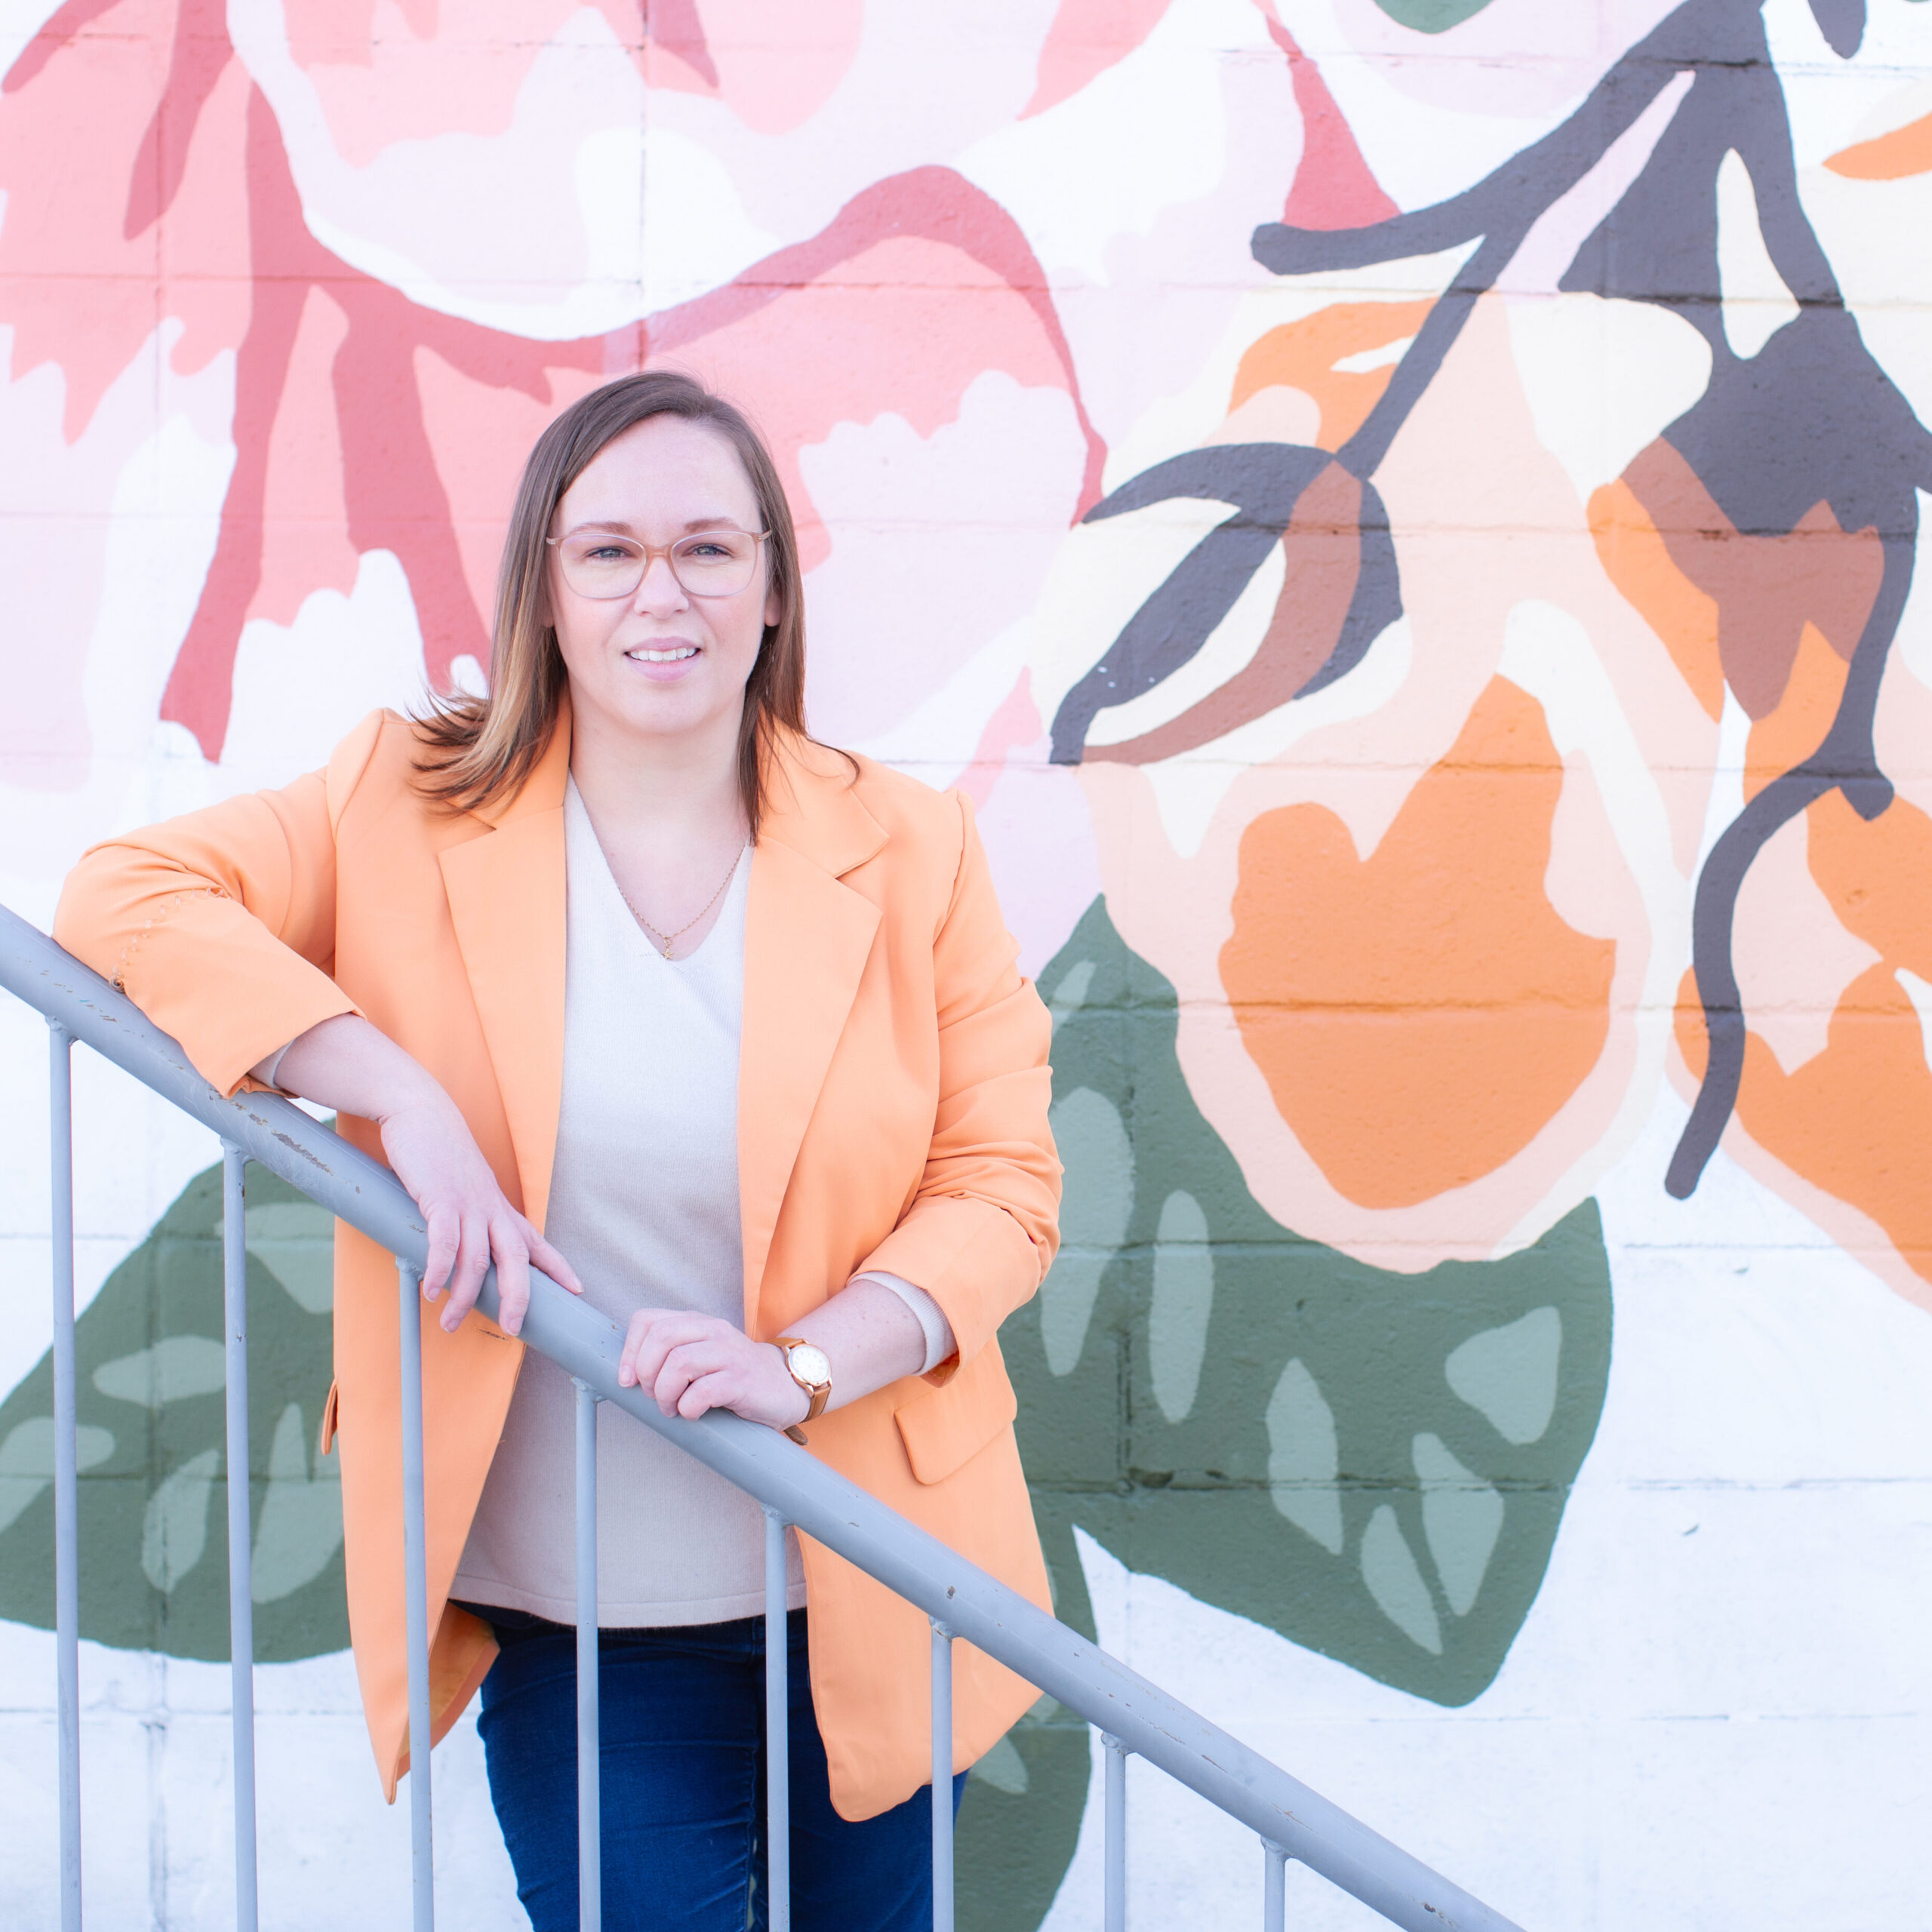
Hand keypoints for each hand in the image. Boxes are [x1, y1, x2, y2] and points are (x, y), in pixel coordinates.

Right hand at [268, 1012, 582, 1337]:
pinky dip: (440, 1270)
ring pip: (476, 1260)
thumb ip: (472, 1220)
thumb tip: (463, 1255)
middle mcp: (491, 1209)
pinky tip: (431, 1291)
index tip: (577, 1289)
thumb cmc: (442, 1156)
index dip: (558, 1267)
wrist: (422, 1112)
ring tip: (450, 1322)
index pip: (537, 1243)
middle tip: (511, 1328)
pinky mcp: (440, 1198)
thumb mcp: (468, 1189)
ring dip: (464, 1296)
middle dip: (518, 1297)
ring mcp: (468, 1204)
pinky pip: (444, 1242)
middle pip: (516, 1259)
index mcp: (500, 1210)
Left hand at [617, 1311, 810, 1429]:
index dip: (629, 1351)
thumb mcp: (701, 1356)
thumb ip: (671, 1355)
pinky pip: (703, 1391)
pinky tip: (693, 1414)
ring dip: (665, 1394)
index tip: (627, 1381)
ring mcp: (729, 1353)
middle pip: (661, 1338)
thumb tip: (626, 1378)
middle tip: (653, 1396)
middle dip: (646, 1373)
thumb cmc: (734, 1376)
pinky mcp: (742, 1380)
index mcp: (697, 1322)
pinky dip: (688, 1407)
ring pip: (679, 1363)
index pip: (648, 1320)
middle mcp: (713, 1330)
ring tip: (671, 1408)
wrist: (786, 1386)